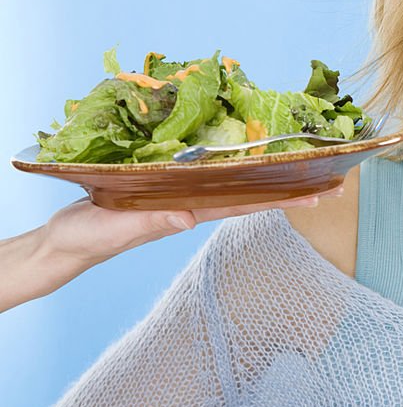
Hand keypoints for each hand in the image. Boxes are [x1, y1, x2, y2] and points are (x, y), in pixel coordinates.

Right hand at [1, 185, 344, 313]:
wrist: (64, 243)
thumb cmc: (90, 237)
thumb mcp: (120, 227)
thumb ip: (153, 222)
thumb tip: (190, 218)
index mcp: (189, 212)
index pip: (248, 205)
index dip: (284, 199)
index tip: (321, 193)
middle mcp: (193, 206)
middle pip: (251, 196)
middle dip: (292, 189)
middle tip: (334, 181)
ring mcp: (180, 199)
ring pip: (232, 187)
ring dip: (267, 179)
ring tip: (303, 169)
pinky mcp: (163, 192)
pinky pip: (206, 179)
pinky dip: (229, 171)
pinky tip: (240, 163)